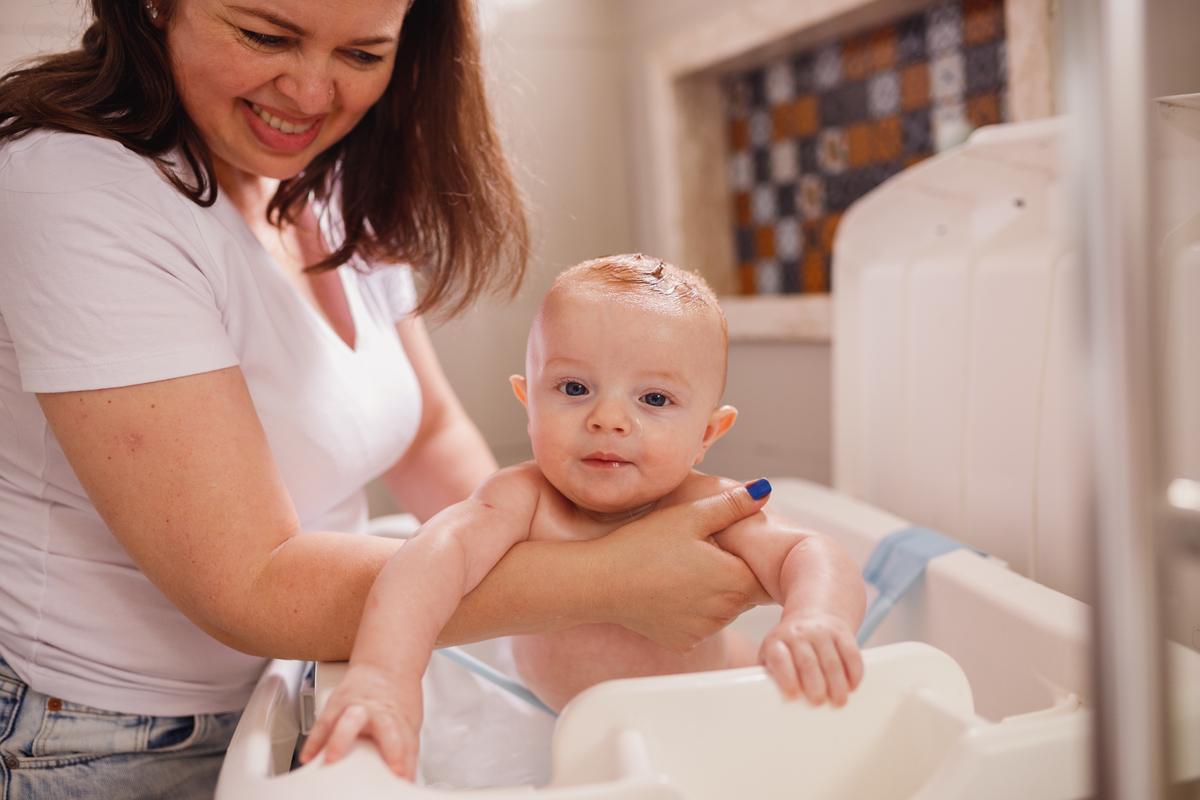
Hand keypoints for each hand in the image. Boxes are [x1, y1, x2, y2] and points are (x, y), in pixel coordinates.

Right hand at [299, 662, 422, 778]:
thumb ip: (406, 752)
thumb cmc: (396, 696)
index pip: (407, 744)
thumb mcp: (409, 722)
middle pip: (386, 728)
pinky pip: (323, 724)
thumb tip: (405, 780)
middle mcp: (380, 712)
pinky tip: (308, 756)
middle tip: (390, 768)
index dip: (407, 761)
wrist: (385, 663)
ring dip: (341, 740)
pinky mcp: (337, 705)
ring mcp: (358, 707)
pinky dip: (314, 741)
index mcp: (401, 719)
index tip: (404, 778)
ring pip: (350, 720)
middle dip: (390, 747)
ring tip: (331, 759)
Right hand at [597, 481, 772, 653]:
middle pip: (746, 593)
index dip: (754, 559)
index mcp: (734, 580)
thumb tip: (764, 489)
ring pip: (724, 610)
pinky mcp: (684, 643)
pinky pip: (700, 625)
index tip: (734, 548)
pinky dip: (693, 612)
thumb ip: (732, 504)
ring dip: (714, 594)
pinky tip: (671, 592)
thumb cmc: (643, 545)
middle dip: (733, 574)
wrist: (600, 582)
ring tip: (684, 571)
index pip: (766, 575)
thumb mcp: (690, 515)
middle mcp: (725, 612)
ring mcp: (704, 631)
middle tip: (703, 554)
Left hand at [759, 612, 862, 706]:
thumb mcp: (771, 655)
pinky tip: (852, 686)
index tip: (793, 696)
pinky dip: (854, 672)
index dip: (786, 677)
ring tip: (838, 701)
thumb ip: (766, 675)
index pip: (779, 658)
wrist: (811, 616)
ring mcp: (821, 631)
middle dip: (814, 685)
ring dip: (837, 684)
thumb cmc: (788, 647)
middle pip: (808, 662)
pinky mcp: (842, 633)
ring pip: (832, 661)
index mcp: (776, 641)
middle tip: (818, 703)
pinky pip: (851, 653)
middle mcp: (798, 633)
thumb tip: (758, 702)